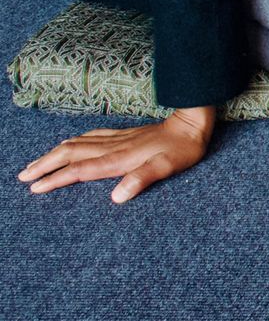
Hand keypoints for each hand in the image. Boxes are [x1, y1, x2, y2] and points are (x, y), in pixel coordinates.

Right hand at [17, 105, 216, 202]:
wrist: (193, 123)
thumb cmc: (183, 149)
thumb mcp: (168, 167)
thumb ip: (142, 179)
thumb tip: (116, 197)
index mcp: (119, 158)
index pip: (80, 170)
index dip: (56, 179)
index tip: (34, 188)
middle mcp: (113, 147)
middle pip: (70, 154)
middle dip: (45, 165)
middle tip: (22, 176)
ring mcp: (117, 138)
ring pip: (76, 144)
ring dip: (53, 154)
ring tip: (35, 163)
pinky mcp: (123, 134)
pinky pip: (89, 136)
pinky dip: (72, 142)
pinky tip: (68, 144)